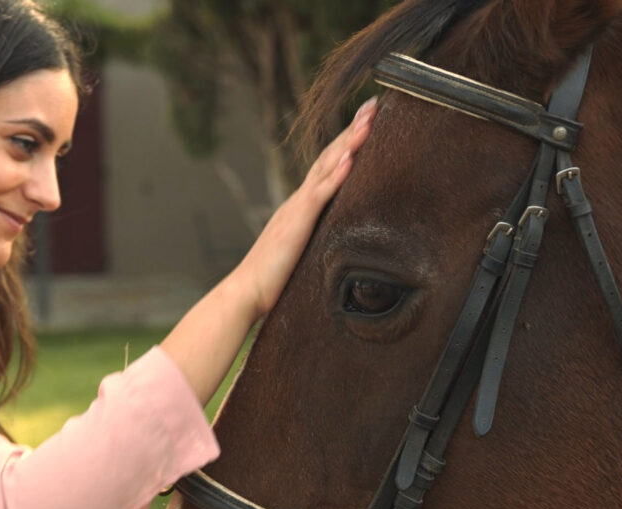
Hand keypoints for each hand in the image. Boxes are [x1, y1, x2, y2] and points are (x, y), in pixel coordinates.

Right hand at [231, 97, 377, 315]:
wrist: (246, 292)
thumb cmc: (274, 278)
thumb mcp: (303, 249)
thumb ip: (318, 235)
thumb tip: (339, 233)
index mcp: (302, 205)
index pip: (329, 165)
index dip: (349, 141)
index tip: (368, 120)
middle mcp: (299, 200)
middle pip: (330, 156)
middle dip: (353, 129)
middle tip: (374, 104)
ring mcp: (296, 209)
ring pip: (326, 168)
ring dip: (348, 143)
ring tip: (368, 121)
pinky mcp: (296, 224)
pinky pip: (319, 196)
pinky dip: (335, 176)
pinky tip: (350, 159)